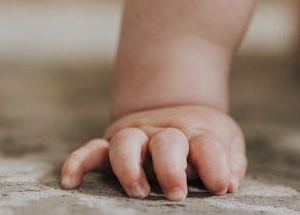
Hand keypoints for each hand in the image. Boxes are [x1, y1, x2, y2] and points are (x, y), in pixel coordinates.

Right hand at [60, 105, 246, 200]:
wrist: (176, 107)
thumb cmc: (203, 139)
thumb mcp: (226, 144)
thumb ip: (229, 163)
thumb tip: (229, 183)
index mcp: (197, 134)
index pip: (207, 145)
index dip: (215, 164)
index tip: (220, 186)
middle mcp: (164, 134)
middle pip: (166, 142)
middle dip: (170, 167)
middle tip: (177, 193)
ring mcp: (136, 138)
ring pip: (126, 144)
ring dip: (129, 166)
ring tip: (138, 191)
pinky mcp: (111, 145)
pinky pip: (91, 151)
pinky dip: (78, 162)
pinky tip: (70, 181)